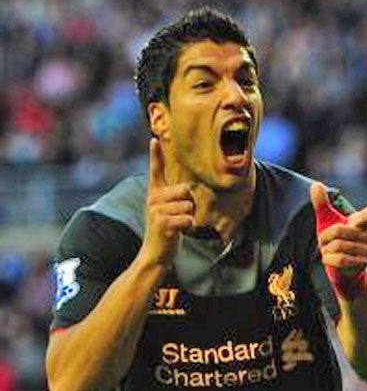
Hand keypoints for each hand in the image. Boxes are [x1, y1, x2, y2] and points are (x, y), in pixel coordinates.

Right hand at [141, 138, 193, 266]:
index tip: (154, 139)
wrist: (156, 252)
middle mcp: (153, 198)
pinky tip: (177, 231)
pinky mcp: (162, 222)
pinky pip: (187, 218)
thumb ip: (176, 197)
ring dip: (189, 217)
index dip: (155, 155)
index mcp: (155, 193)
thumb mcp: (169, 210)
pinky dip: (188, 226)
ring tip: (177, 225)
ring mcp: (156, 210)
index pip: (156, 170)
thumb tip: (188, 188)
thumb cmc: (167, 229)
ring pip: (188, 205)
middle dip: (190, 204)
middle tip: (179, 217)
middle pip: (186, 189)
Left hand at [311, 182, 366, 298]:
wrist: (341, 267)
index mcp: (359, 223)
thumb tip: (316, 184)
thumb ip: (322, 203)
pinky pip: (340, 260)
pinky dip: (329, 260)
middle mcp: (366, 236)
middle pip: (338, 231)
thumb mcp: (326, 221)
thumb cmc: (335, 240)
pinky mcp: (362, 264)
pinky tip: (329, 260)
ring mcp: (366, 251)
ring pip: (338, 246)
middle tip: (325, 242)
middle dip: (325, 237)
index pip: (365, 216)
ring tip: (329, 252)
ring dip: (326, 250)